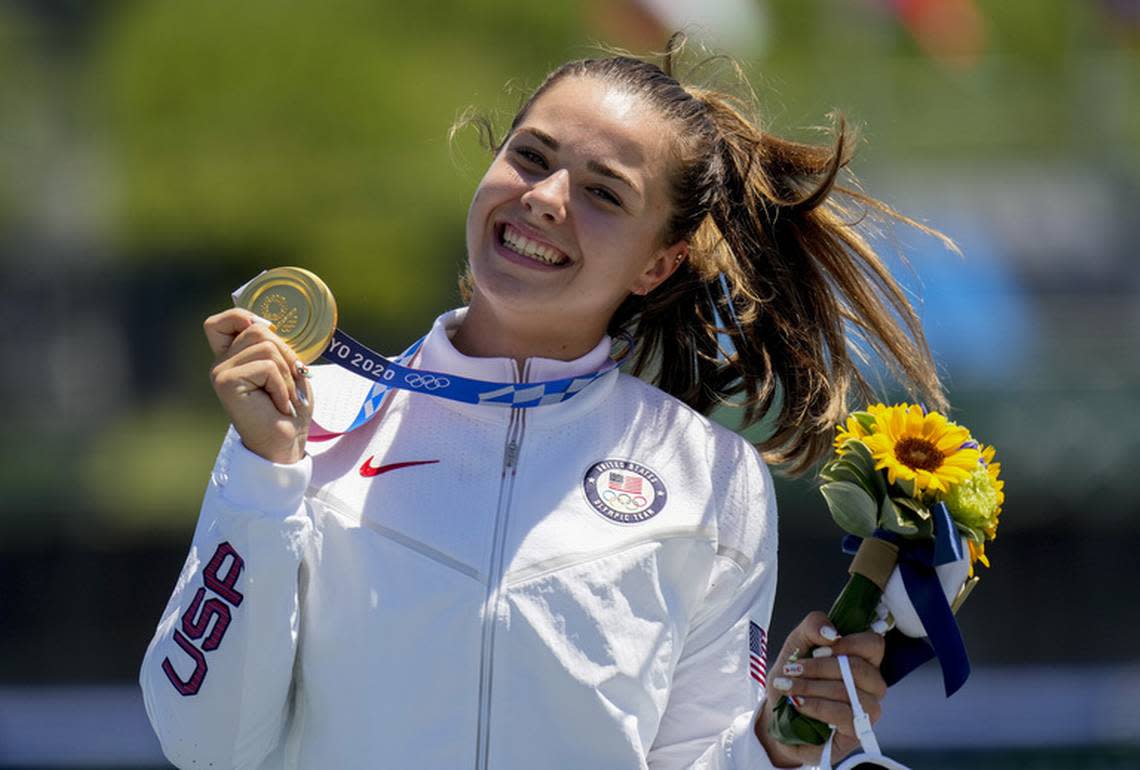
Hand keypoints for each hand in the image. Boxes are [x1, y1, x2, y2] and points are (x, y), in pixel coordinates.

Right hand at [205, 308, 312, 463]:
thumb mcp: (288, 370)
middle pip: (258, 330)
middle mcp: (222, 363)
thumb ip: (275, 346)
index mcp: (233, 357)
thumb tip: (266, 325)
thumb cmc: (288, 408)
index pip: (221, 322)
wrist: (286, 444)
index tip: (267, 331)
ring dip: (286, 374)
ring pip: (266, 347)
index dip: (241, 316)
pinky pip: (267, 367)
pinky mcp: (226, 383)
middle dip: (285, 354)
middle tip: (288, 385)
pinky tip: (277, 405)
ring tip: (283, 397)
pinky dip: (282, 386)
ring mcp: (221, 372)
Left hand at [754, 611, 886, 766]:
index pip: (874, 644)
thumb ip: (813, 626)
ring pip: (849, 692)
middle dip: (819, 667)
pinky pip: (844, 715)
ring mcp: (867, 710)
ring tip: (789, 687)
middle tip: (792, 669)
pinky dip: (816, 706)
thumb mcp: (796, 644)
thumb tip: (831, 633)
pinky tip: (798, 704)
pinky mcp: (857, 733)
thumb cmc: (793, 679)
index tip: (818, 649)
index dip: (849, 644)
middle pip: (860, 669)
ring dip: (812, 687)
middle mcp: (871, 685)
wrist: (777, 716)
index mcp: (861, 659)